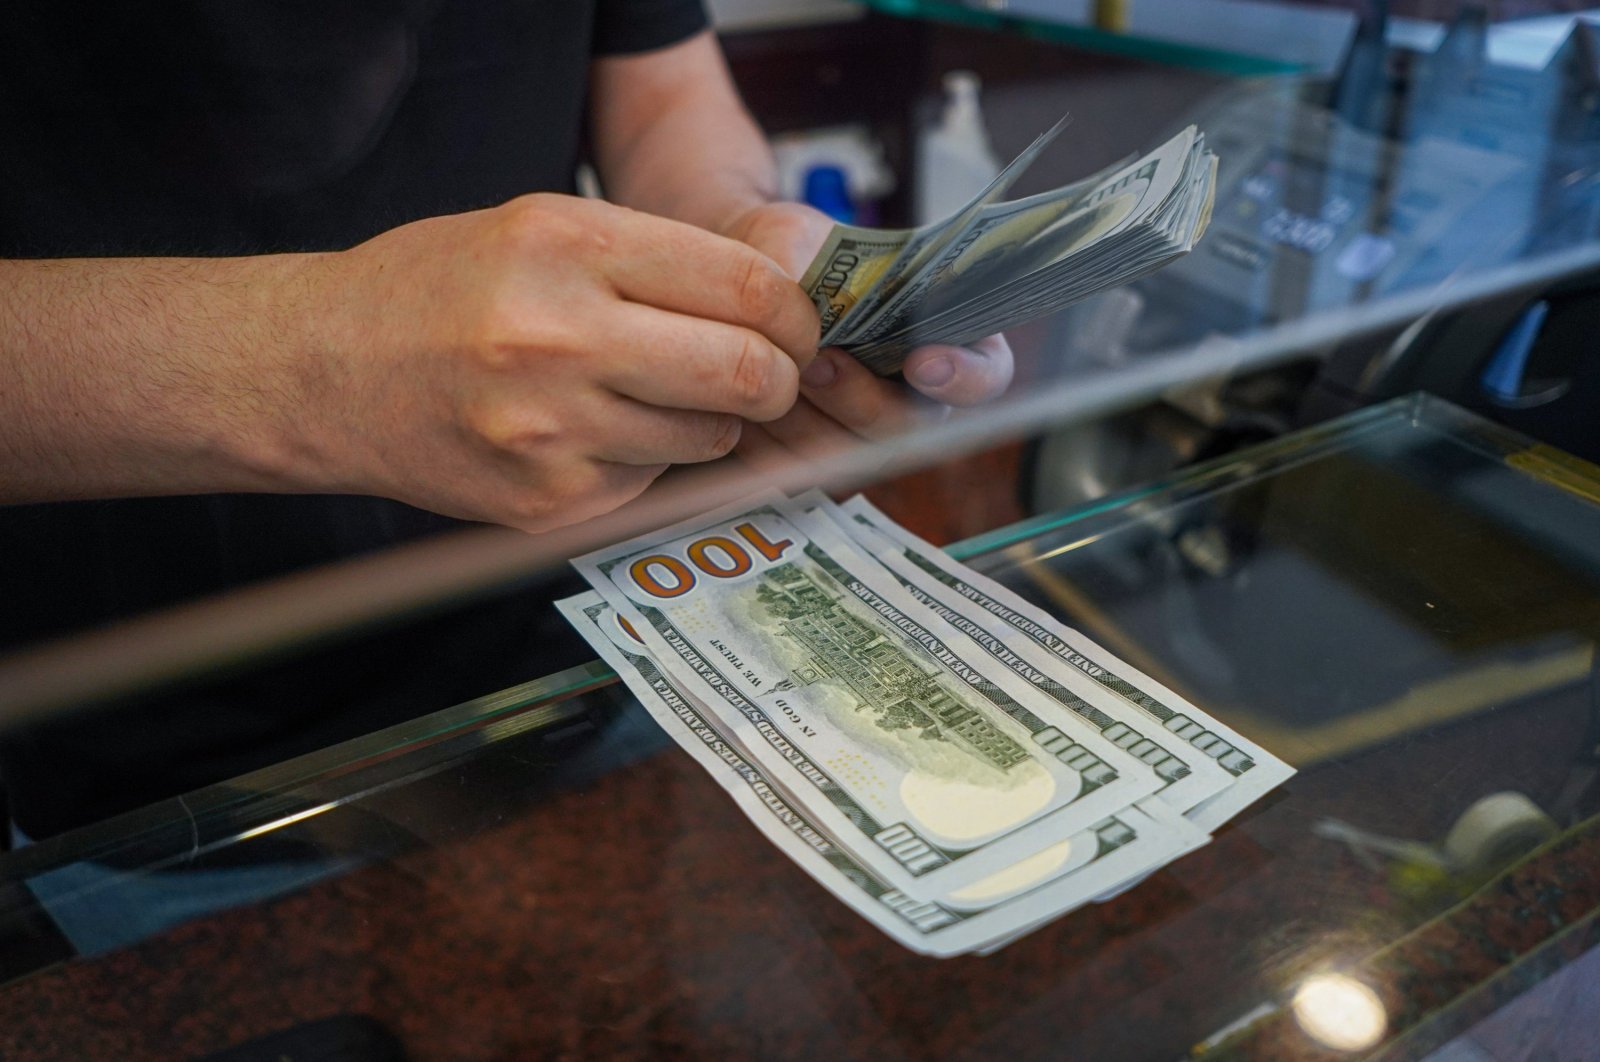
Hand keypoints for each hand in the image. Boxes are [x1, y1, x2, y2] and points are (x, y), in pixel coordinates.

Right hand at [276, 194, 819, 530]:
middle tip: (770, 378)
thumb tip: (776, 303)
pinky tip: (594, 436)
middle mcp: (559, 335)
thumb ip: (654, 258)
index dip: (794, 313)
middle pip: (743, 370)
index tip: (797, 328)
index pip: (745, 285)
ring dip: (711, 423)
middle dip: (778, 379)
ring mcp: (551, 429)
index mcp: (566, 245)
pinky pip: (650, 484)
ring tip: (659, 399)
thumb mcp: (537, 228)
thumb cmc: (433, 291)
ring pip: (707, 437)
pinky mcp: (546, 502)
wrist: (319, 370)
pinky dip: (647, 462)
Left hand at [719, 202, 1012, 471]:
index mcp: (946, 335)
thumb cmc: (790, 253)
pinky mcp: (814, 455)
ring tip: (775, 371)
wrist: (739, 284)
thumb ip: (813, 267)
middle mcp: (915, 395)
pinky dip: (771, 439)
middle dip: (861, 397)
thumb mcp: (799, 235)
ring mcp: (865, 431)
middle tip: (820, 362)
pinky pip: (798, 469)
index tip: (923, 361)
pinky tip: (749, 403)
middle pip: (909, 426)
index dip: (964, 376)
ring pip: (851, 453)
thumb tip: (815, 307)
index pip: (985, 372)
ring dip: (810, 417)